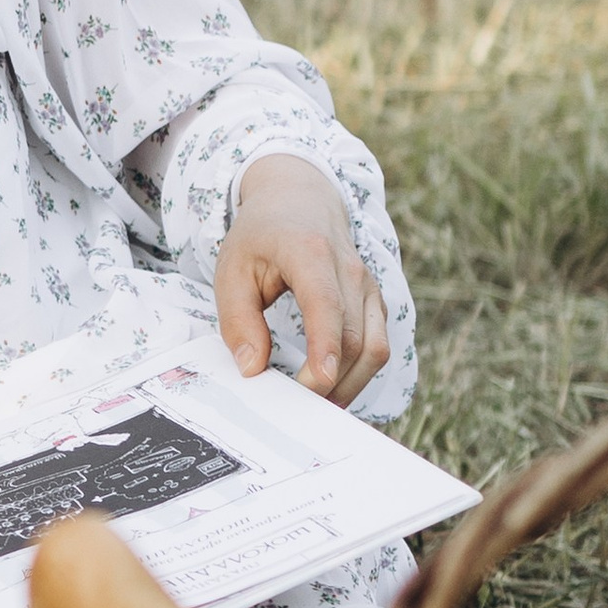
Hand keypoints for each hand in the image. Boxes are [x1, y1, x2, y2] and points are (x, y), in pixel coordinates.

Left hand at [216, 153, 391, 405]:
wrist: (300, 200)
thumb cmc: (261, 235)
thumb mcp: (231, 270)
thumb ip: (238, 321)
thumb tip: (252, 370)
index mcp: (311, 254)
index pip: (327, 307)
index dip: (326, 349)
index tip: (315, 384)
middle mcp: (351, 271)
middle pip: (355, 339)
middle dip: (330, 381)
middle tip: (295, 408)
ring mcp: (369, 288)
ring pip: (375, 349)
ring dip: (349, 385)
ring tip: (314, 406)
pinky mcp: (375, 303)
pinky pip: (377, 345)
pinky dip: (357, 373)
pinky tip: (329, 388)